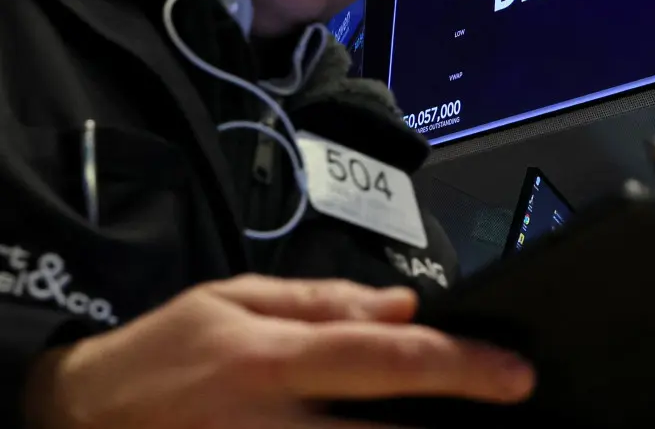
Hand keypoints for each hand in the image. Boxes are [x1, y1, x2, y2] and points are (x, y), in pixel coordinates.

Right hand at [22, 274, 534, 428]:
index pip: (388, 358)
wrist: (77, 414)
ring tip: (443, 428)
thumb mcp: (233, 300)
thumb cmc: (160, 356)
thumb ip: (323, 302)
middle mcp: (273, 423)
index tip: (515, 376)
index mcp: (274, 359)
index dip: (463, 368)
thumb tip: (402, 307)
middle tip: (497, 410)